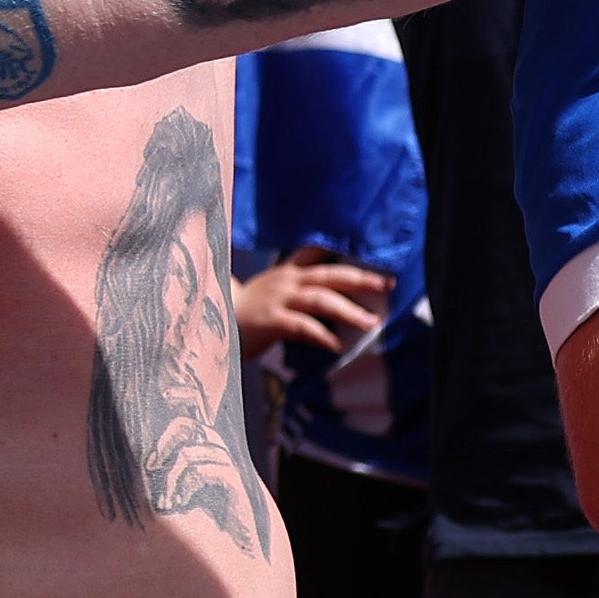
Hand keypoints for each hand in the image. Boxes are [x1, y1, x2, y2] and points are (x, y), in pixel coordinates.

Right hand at [233, 251, 396, 358]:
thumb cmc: (248, 311)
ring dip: (349, 310)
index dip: (346, 252)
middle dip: (361, 279)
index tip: (374, 258)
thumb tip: (336, 301)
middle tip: (386, 285)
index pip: (317, 253)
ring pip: (321, 299)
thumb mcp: (273, 292)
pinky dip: (323, 335)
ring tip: (370, 322)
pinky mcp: (271, 320)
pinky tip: (337, 345)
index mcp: (288, 272)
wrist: (212, 321)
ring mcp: (278, 299)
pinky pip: (303, 326)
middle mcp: (286, 281)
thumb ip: (299, 292)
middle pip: (330, 275)